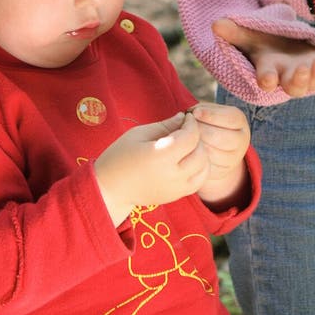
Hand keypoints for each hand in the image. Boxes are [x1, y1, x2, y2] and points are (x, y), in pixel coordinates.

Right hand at [94, 112, 209, 225]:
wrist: (110, 188)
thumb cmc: (120, 156)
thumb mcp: (138, 134)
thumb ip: (164, 125)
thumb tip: (183, 117)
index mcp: (160, 157)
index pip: (190, 137)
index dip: (192, 124)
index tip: (186, 117)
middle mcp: (172, 175)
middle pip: (201, 153)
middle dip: (198, 138)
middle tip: (186, 130)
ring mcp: (176, 189)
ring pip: (204, 169)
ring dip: (202, 154)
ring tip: (188, 146)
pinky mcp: (176, 196)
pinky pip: (198, 181)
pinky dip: (200, 168)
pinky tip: (187, 160)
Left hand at [188, 102, 250, 206]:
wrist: (217, 144)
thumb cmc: (210, 121)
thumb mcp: (209, 110)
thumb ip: (202, 109)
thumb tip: (191, 116)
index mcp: (240, 121)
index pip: (229, 118)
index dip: (210, 115)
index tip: (194, 113)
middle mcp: (241, 140)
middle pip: (218, 137)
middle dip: (199, 130)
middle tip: (187, 127)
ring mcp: (234, 158)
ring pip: (210, 153)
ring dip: (195, 144)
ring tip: (187, 137)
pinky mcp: (223, 171)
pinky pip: (206, 165)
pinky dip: (195, 157)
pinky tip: (190, 149)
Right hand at [213, 18, 314, 97]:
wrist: (287, 45)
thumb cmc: (265, 43)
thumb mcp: (249, 35)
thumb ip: (234, 31)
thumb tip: (216, 24)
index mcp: (270, 70)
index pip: (267, 80)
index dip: (268, 80)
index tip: (268, 80)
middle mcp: (289, 77)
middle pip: (295, 88)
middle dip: (299, 81)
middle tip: (300, 70)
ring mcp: (308, 75)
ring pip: (314, 84)